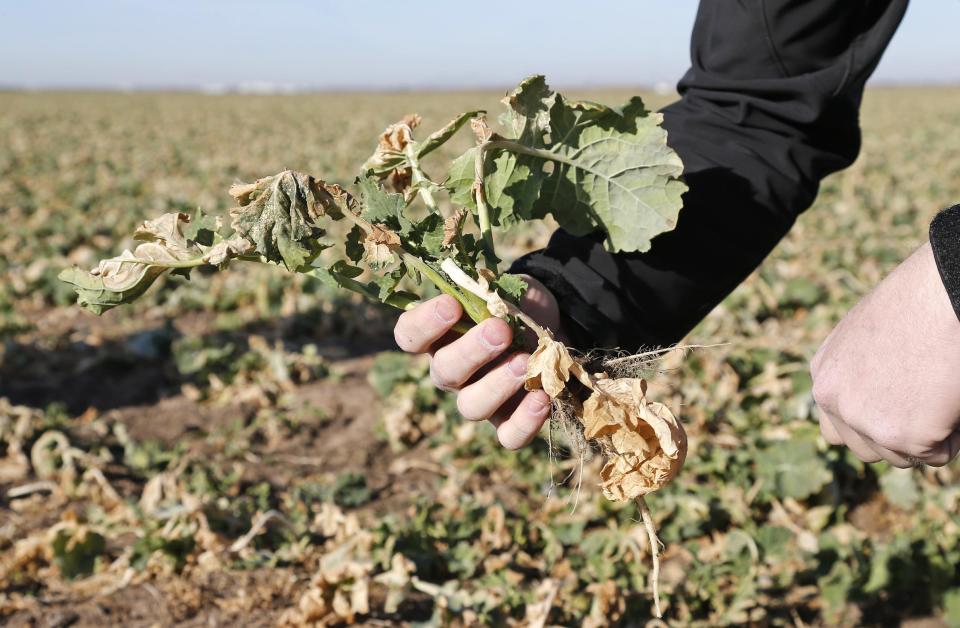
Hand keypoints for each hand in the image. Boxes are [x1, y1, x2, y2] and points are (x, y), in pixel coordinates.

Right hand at [393, 276, 559, 448]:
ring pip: (472, 407)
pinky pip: (508, 435)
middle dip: (471, 352)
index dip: (424, 323)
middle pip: (444, 372)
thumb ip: (489, 292)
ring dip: (498, 385)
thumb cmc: (516, 305)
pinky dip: (524, 421)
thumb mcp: (503, 289)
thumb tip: (485, 295)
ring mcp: (480, 399)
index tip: (451, 304)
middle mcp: (453, 372)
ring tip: (524, 362)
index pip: (410, 335)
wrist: (552, 325)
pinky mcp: (509, 421)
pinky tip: (542, 397)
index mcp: (440, 337)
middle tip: (500, 331)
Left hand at [811, 243, 959, 466]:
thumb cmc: (917, 305)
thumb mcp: (865, 337)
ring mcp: (864, 421)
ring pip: (900, 457)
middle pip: (865, 449)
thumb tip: (878, 399)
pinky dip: (952, 437)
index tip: (897, 413)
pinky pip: (936, 455)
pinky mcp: (902, 436)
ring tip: (940, 394)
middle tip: (927, 404)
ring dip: (926, 437)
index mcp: (824, 375)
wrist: (940, 293)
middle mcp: (833, 401)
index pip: (836, 428)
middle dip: (898, 437)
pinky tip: (951, 399)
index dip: (870, 426)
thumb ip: (859, 374)